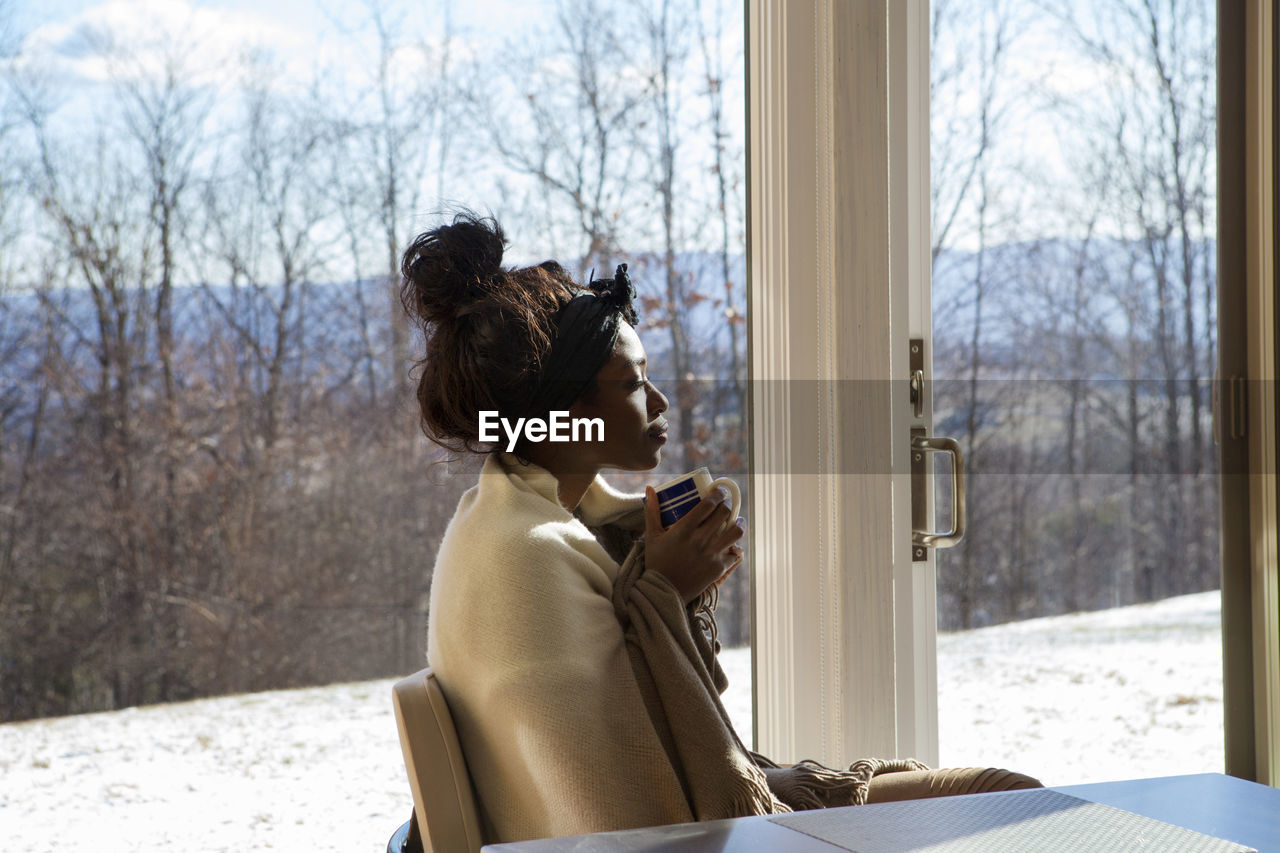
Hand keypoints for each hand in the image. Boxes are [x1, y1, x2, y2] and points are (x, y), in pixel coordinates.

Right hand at [644, 485, 744, 602]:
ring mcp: (712, 554)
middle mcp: (700, 540)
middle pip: (724, 513)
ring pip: (736, 531)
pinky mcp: (719, 568)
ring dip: (738, 522)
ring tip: (736, 520)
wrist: (663, 592)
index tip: (719, 491)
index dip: (717, 494)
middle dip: (727, 505)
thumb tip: (650, 488)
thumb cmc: (657, 562)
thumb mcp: (652, 536)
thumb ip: (651, 511)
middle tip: (725, 504)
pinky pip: (735, 553)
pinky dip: (734, 546)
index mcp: (684, 530)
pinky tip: (732, 543)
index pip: (708, 504)